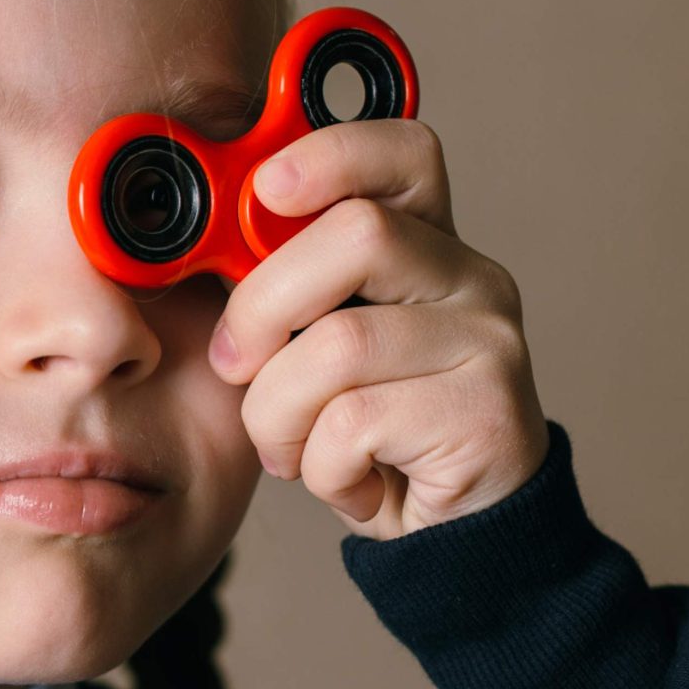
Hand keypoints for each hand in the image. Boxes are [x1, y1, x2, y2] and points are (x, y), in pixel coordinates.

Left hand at [205, 115, 548, 540]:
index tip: (267, 185)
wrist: (446, 536)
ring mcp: (490, 344)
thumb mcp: (313, 342)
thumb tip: (197, 240)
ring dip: (278, 413)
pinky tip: (348, 480)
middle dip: (264, 304)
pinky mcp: (488, 415)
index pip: (403, 152)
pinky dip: (320, 467)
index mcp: (426, 242)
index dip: (332, 152)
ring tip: (291, 446)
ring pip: (338, 345)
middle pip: (358, 235)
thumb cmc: (367, 433)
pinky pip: (354, 426)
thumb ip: (281, 285)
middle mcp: (473, 277)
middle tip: (237, 364)